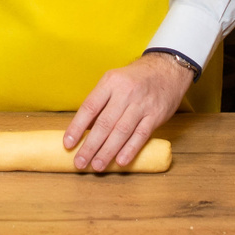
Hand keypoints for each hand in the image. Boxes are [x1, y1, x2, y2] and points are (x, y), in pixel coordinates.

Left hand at [63, 53, 193, 170]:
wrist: (167, 69)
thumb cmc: (135, 78)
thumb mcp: (115, 81)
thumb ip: (101, 102)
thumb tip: (84, 130)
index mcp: (110, 82)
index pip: (89, 107)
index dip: (77, 127)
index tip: (68, 144)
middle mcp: (125, 92)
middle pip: (104, 123)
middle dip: (90, 146)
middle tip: (80, 162)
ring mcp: (142, 104)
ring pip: (121, 131)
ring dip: (107, 151)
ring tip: (97, 166)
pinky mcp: (156, 115)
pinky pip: (141, 135)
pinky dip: (130, 149)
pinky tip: (120, 161)